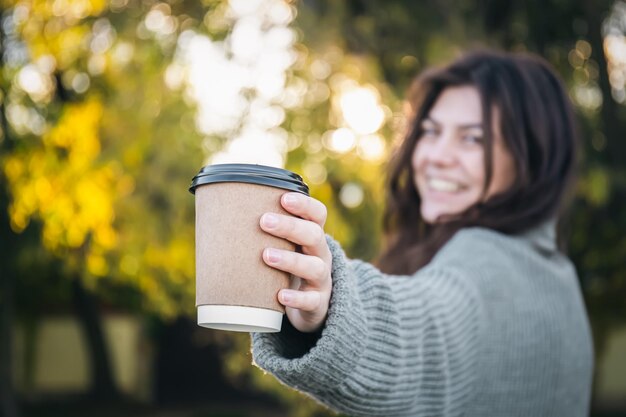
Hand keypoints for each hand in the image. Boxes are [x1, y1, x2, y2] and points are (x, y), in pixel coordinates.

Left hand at [260, 192, 331, 332]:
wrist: (310, 307)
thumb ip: (260, 236)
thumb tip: (212, 221)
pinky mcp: (317, 303)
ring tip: (266, 255)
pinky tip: (280, 295)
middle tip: (264, 221)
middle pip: (314, 235)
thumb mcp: (282, 249)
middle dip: (290, 227)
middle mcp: (320, 254)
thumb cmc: (287, 269)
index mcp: (312, 236)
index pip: (317, 214)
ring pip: (314, 267)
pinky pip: (311, 300)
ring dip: (291, 260)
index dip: (304, 204)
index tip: (283, 198)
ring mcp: (321, 280)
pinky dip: (297, 298)